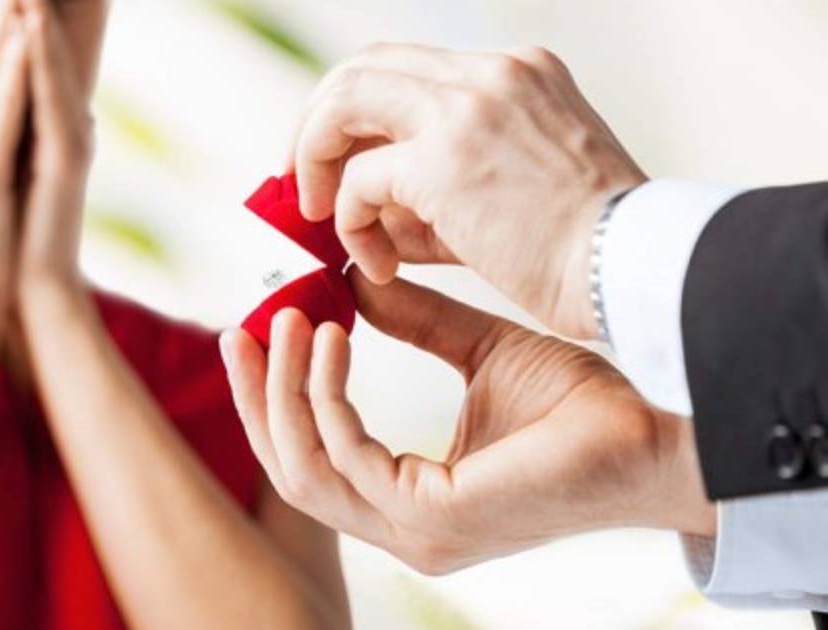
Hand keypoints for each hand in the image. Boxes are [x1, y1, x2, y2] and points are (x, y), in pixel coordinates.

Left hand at [16, 0, 95, 295]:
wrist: (30, 289)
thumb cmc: (10, 229)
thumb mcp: (0, 162)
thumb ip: (6, 124)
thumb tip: (0, 92)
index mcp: (41, 121)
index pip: (25, 49)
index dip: (13, 8)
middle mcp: (61, 120)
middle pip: (43, 44)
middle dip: (30, 1)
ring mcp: (67, 137)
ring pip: (49, 61)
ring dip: (36, 11)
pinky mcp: (66, 159)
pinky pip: (48, 98)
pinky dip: (38, 59)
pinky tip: (28, 24)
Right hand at [219, 271, 712, 574]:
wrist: (655, 430)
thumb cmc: (581, 401)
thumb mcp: (479, 350)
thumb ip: (415, 325)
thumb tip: (352, 283)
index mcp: (409, 498)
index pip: (313, 458)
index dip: (274, 397)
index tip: (261, 331)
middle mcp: (402, 527)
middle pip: (289, 469)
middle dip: (255, 398)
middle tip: (239, 328)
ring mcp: (414, 532)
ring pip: (303, 468)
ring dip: (284, 390)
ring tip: (287, 320)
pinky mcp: (433, 520)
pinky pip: (347, 457)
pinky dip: (327, 394)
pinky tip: (334, 335)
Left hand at [293, 44, 646, 338]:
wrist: (634, 271)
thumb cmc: (585, 250)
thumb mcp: (509, 192)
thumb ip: (434, 190)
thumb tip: (364, 214)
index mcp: (516, 73)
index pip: (408, 69)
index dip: (358, 112)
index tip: (338, 160)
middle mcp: (490, 74)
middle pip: (363, 66)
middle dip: (316, 124)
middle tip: (302, 181)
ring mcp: (467, 108)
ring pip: (344, 102)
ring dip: (315, 159)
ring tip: (320, 217)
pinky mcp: (444, 160)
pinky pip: (360, 181)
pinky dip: (351, 223)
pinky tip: (379, 265)